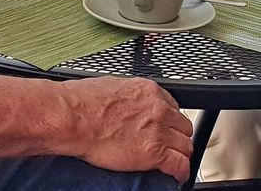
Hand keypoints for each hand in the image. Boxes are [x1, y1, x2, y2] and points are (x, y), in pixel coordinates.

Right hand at [58, 77, 192, 182]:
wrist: (74, 117)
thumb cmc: (82, 102)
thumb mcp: (112, 86)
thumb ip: (128, 95)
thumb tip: (127, 101)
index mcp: (148, 91)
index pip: (173, 106)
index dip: (169, 120)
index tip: (166, 127)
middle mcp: (158, 109)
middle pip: (182, 126)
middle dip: (177, 136)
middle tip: (169, 144)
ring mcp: (158, 131)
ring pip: (185, 146)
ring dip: (179, 153)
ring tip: (173, 161)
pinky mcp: (154, 153)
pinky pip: (180, 165)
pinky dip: (180, 172)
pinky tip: (176, 174)